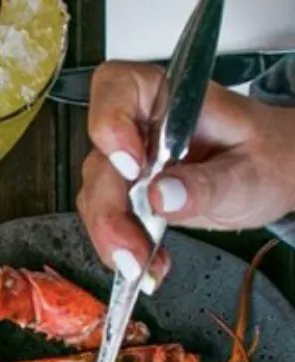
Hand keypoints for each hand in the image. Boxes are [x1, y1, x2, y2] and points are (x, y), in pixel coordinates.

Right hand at [77, 61, 294, 287]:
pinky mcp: (128, 197)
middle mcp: (142, 129)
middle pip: (100, 162)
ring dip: (112, 238)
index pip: (118, 88)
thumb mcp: (249, 172)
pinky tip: (146, 266)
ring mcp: (130, 165)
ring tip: (143, 266)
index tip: (131, 167)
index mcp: (172, 100)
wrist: (273, 177)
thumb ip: (207, 183)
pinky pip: (107, 222)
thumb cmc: (268, 158)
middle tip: (132, 250)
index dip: (110, 124)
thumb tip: (161, 195)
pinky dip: (120, 249)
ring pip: (95, 199)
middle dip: (109, 212)